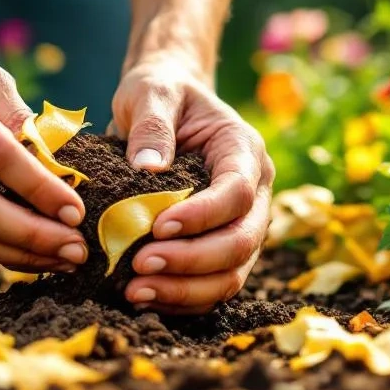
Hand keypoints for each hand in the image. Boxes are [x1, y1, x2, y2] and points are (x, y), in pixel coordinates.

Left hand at [111, 56, 273, 313]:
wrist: (165, 105)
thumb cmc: (160, 93)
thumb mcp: (151, 91)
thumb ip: (151, 122)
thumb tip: (147, 167)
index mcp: (243, 150)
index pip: (238, 191)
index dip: (203, 215)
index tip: (157, 227)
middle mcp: (254, 192)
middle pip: (242, 240)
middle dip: (193, 261)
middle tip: (140, 266)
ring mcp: (241, 224)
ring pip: (231, 273)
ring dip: (186, 289)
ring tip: (136, 292)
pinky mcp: (220, 248)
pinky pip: (211, 286)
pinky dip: (180, 298)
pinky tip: (142, 297)